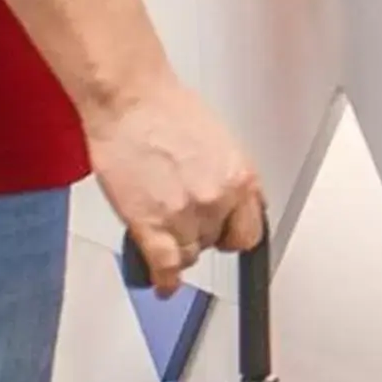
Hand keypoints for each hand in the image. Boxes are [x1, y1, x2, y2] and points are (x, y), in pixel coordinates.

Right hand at [87, 73, 264, 295]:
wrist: (130, 99)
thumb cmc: (165, 109)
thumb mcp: (218, 141)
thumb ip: (226, 176)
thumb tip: (227, 201)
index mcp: (240, 176)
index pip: (251, 230)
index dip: (233, 234)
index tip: (225, 238)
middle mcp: (219, 198)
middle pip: (217, 242)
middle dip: (202, 235)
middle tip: (184, 221)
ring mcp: (186, 215)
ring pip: (189, 256)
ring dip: (176, 248)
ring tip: (163, 231)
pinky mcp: (152, 226)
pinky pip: (166, 268)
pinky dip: (164, 279)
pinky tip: (162, 281)